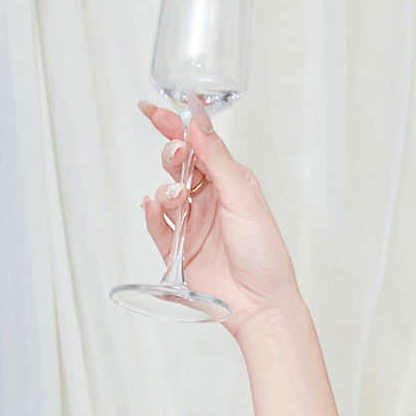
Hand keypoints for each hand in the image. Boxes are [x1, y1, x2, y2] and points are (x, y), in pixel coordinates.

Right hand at [137, 101, 302, 334]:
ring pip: (165, 193)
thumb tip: (198, 124)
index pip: (198, 146)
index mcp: (229, 182)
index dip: (175, 127)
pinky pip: (156, 226)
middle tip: (177, 156)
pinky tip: (153, 208)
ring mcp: (192, 224)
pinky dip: (151, 215)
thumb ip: (218, 161)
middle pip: (177, 165)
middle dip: (172, 155)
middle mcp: (208, 199)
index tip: (154, 112)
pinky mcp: (178, 250)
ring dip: (166, 189)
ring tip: (178, 199)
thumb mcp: (244, 199)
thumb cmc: (264, 253)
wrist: (261, 304)